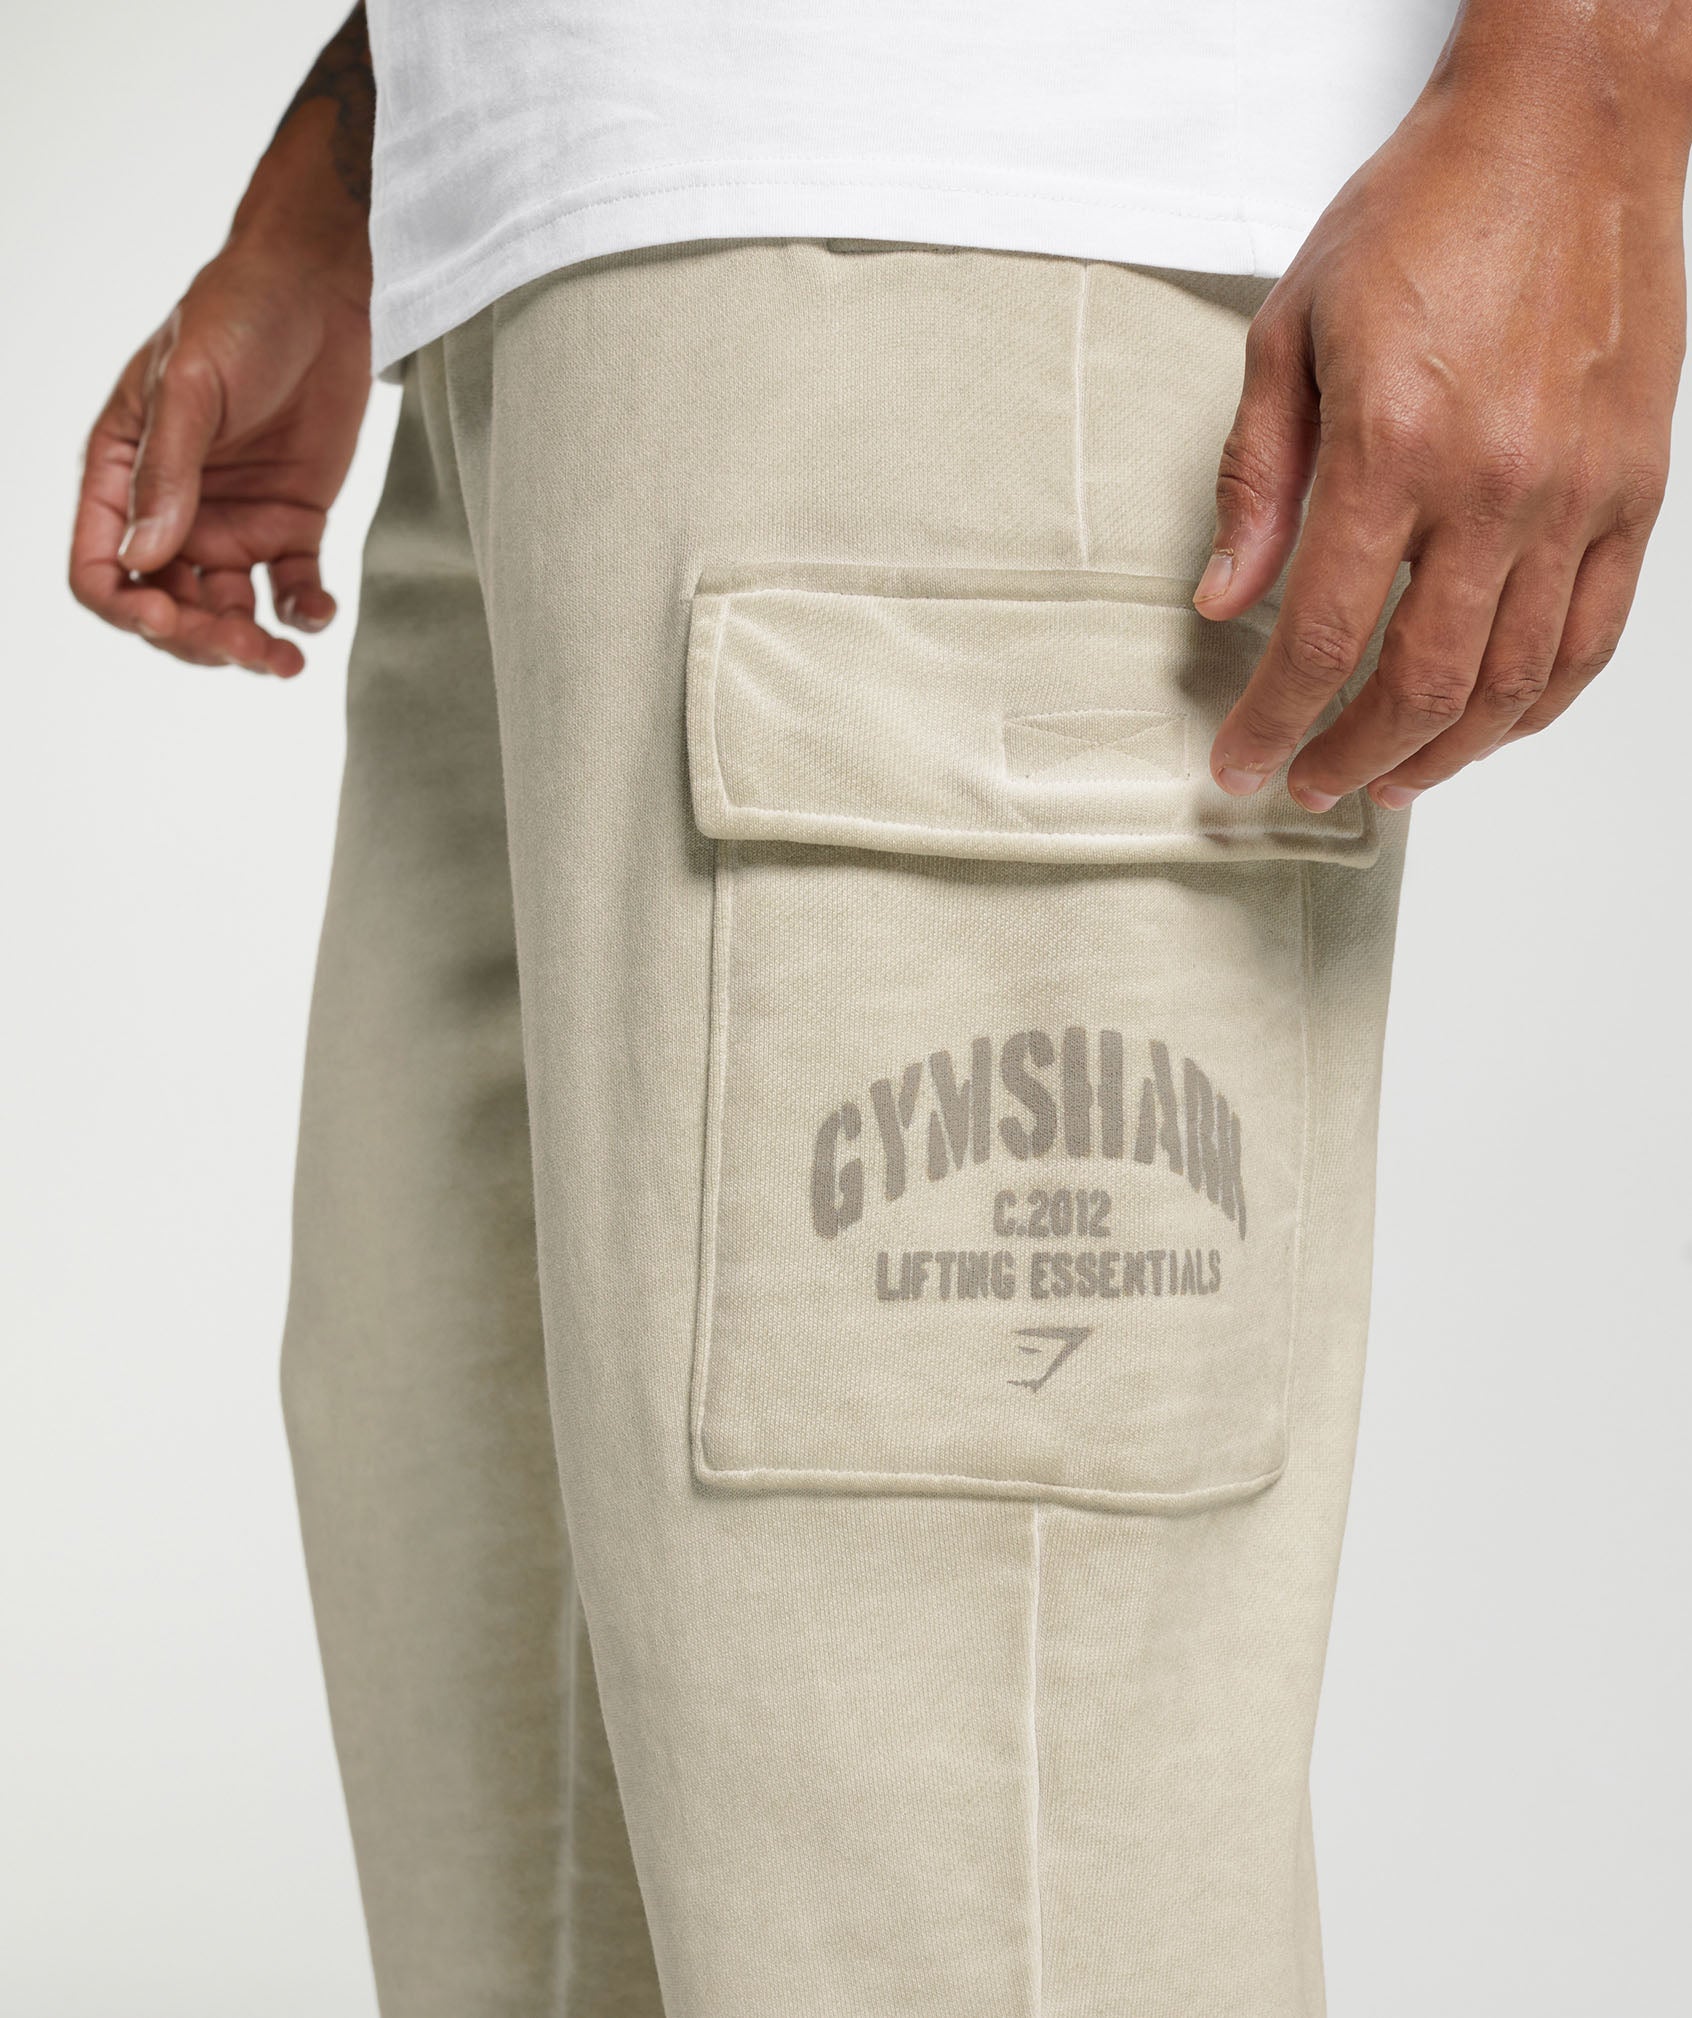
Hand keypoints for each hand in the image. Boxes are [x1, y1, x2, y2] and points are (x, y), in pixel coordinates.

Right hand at [69, 20, 374, 678]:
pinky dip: (303, 612)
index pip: (100, 568)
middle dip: (197, 639)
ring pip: (227, 613)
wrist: (320, 288)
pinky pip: (291, 589)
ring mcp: (232, 521)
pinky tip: (316, 612)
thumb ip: (169, 473)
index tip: (168, 619)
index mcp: (122, 474)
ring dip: (250, 645)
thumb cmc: (238, 315)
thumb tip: (145, 560)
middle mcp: (171, 509)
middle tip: (243, 645)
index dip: (127, 610)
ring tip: (284, 660)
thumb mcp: (190, 387)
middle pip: (166, 606)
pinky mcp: (291, 522)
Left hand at [1197, 2, 1690, 811]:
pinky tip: (1490, 727)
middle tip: (1307, 781)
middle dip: (1350, 756)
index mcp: (1395, 444)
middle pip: (1420, 683)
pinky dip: (1537, 705)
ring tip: (1387, 778)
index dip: (1272, 722)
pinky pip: (1592, 637)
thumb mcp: (1290, 331)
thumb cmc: (1428, 210)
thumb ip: (1256, 479)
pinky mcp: (1634, 490)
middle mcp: (1496, 484)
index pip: (1321, 635)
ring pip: (1512, 683)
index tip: (1240, 762)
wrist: (1567, 127)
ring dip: (1442, 753)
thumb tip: (1225, 598)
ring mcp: (1577, 494)